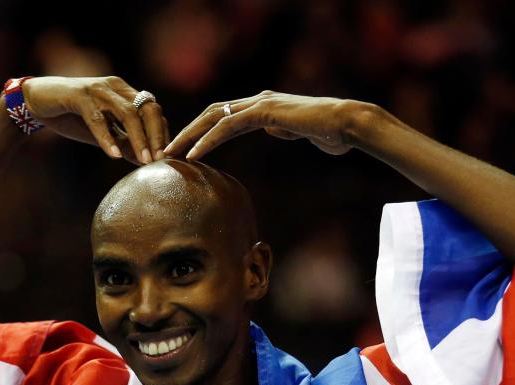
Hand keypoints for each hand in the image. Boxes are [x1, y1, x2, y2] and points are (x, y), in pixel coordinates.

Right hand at [22, 76, 169, 163]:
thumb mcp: (103, 133)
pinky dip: (107, 138)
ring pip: (127, 113)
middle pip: (146, 109)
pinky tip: (113, 155)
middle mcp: (115, 87)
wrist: (38, 101)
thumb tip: (145, 161)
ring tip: (144, 161)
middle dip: (156, 136)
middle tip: (159, 161)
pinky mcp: (79, 96)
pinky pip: (98, 119)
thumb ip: (123, 142)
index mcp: (125, 93)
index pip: (153, 111)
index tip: (166, 158)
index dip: (162, 134)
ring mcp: (98, 89)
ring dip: (138, 138)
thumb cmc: (73, 117)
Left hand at [164, 91, 355, 160]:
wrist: (347, 124)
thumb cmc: (329, 131)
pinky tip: (194, 154)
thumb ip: (282, 129)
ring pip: (214, 116)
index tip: (185, 149)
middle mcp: (257, 100)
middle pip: (211, 113)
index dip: (201, 131)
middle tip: (167, 150)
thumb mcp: (298, 132)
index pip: (223, 116)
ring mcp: (260, 103)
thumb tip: (274, 130)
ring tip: (171, 153)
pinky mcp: (265, 111)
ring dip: (189, 135)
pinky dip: (208, 140)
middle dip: (187, 131)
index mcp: (263, 106)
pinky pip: (229, 125)